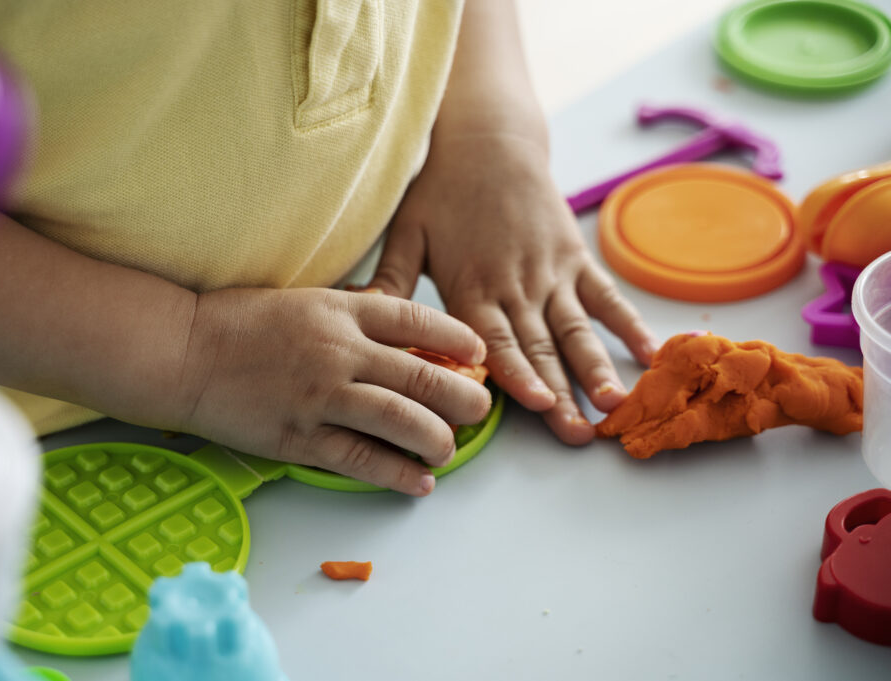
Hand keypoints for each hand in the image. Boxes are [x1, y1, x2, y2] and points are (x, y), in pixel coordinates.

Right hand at [176, 287, 490, 494]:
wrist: (181, 352)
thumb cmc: (238, 322)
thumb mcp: (303, 300)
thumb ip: (351, 315)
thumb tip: (402, 338)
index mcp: (341, 311)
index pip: (419, 321)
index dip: (459, 338)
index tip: (476, 353)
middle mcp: (339, 351)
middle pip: (424, 376)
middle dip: (464, 398)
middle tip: (478, 409)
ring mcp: (321, 396)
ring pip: (402, 421)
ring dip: (438, 440)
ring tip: (448, 449)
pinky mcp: (300, 436)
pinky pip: (362, 459)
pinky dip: (397, 474)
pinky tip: (418, 481)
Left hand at [368, 132, 658, 443]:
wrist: (488, 139)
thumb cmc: (440, 189)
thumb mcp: (406, 232)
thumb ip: (390, 280)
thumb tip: (363, 315)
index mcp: (473, 285)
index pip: (496, 339)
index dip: (517, 373)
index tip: (537, 405)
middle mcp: (516, 285)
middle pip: (540, 347)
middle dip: (561, 393)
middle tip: (579, 435)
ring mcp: (551, 272)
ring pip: (576, 329)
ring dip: (596, 368)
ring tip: (613, 403)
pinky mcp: (574, 258)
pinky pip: (604, 296)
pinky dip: (627, 323)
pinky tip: (648, 353)